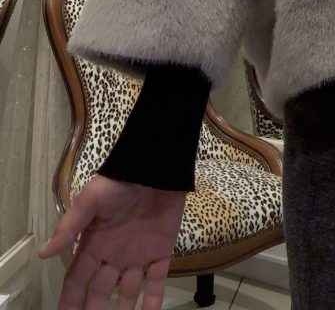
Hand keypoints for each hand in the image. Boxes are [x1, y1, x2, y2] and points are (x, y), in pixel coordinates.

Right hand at [38, 173, 186, 308]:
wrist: (155, 167)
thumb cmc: (119, 182)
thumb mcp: (90, 201)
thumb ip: (70, 227)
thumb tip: (43, 253)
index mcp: (94, 244)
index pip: (77, 280)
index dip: (70, 301)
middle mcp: (114, 254)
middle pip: (100, 292)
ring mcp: (138, 254)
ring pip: (128, 292)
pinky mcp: (161, 250)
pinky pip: (157, 281)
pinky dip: (154, 300)